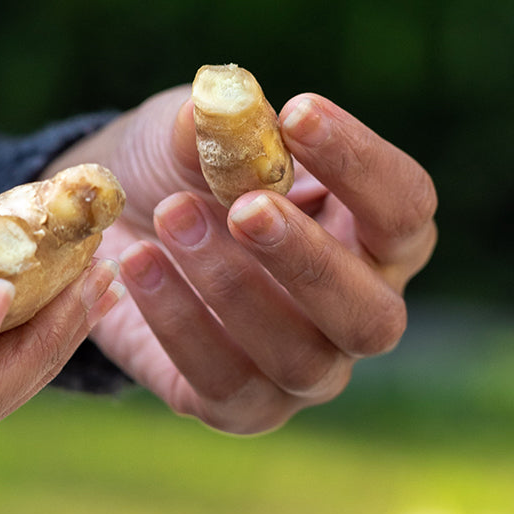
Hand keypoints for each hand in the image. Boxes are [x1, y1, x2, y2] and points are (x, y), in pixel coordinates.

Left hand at [45, 86, 437, 433]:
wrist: (109, 232)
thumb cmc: (176, 175)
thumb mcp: (185, 136)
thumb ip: (210, 128)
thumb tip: (222, 107)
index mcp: (370, 234)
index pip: (404, 208)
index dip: (360, 164)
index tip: (298, 114)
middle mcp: (353, 310)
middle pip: (372, 314)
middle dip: (306, 259)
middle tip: (245, 207)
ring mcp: (303, 370)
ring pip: (299, 358)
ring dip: (231, 287)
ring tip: (170, 218)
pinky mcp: (237, 406)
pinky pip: (223, 383)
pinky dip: (178, 323)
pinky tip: (136, 262)